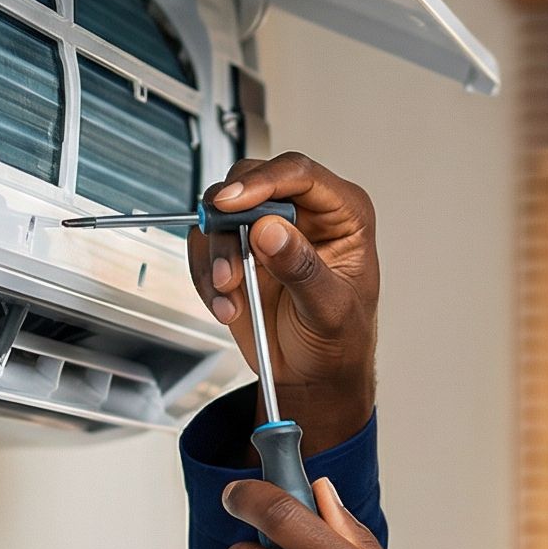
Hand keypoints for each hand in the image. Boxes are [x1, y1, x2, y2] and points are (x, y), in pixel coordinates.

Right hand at [187, 153, 377, 454]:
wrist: (313, 374)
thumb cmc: (338, 341)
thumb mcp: (330, 310)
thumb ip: (302, 268)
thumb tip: (270, 230)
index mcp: (343, 213)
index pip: (299, 174)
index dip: (262, 182)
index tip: (232, 203)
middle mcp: (303, 211)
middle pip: (251, 181)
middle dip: (231, 222)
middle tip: (228, 265)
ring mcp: (266, 228)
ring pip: (221, 211)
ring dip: (216, 255)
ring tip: (229, 295)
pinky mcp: (237, 249)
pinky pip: (205, 245)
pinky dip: (205, 276)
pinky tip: (225, 305)